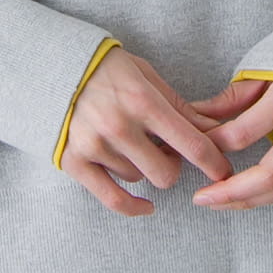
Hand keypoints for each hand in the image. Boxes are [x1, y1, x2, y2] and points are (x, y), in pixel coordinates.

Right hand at [60, 47, 233, 216]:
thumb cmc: (104, 69)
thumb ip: (179, 107)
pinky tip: (145, 206)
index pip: (190, 144)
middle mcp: (119, 127)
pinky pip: (112, 199)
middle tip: (165, 151)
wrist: (48, 67)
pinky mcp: (75, 162)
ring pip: (139, 179)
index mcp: (142, 101)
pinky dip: (132, 206)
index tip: (223, 171)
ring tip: (130, 146)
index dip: (214, 163)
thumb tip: (216, 129)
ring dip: (141, 168)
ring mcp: (95, 147)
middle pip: (166, 173)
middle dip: (172, 166)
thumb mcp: (145, 76)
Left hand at [184, 78, 272, 208]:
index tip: (190, 151)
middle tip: (200, 198)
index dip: (211, 146)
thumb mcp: (266, 66)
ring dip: (250, 201)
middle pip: (269, 175)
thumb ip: (232, 98)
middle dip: (230, 193)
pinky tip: (251, 197)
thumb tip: (195, 119)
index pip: (242, 134)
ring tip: (220, 202)